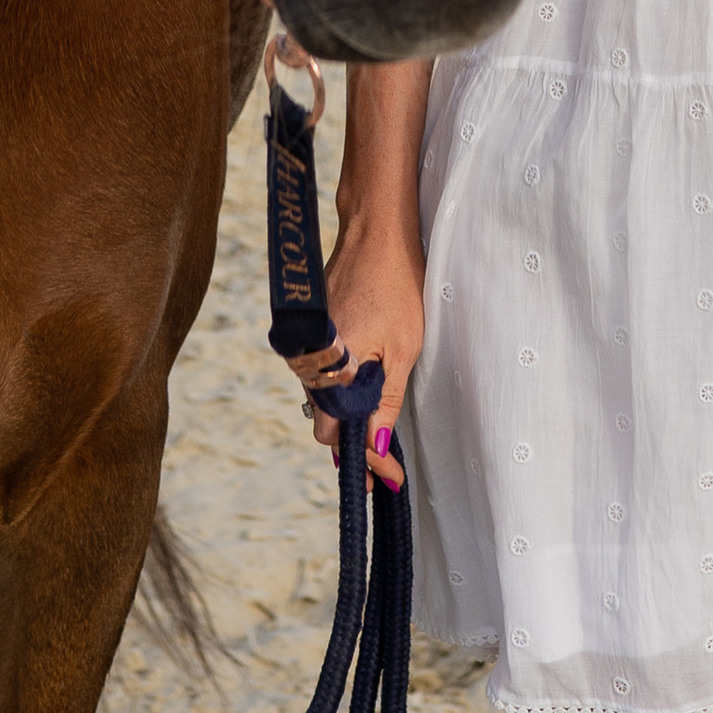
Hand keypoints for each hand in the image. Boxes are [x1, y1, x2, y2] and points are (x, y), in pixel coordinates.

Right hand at [291, 216, 424, 491]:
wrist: (374, 232)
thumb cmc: (396, 286)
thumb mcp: (403, 351)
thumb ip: (387, 403)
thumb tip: (377, 449)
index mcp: (332, 369)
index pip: (336, 436)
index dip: (364, 461)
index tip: (385, 480)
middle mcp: (311, 361)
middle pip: (323, 422)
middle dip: (350, 444)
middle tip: (383, 464)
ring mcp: (308, 345)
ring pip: (320, 398)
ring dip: (345, 415)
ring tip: (377, 430)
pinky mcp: (312, 332)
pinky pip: (321, 374)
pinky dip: (340, 389)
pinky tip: (363, 391)